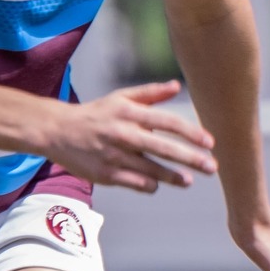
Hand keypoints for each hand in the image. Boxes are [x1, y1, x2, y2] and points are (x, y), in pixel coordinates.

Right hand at [45, 80, 217, 192]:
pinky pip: (135, 183)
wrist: (57, 130)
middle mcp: (123, 134)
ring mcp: (114, 156)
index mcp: (130, 113)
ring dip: (173, 177)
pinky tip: (157, 183)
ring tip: (188, 181)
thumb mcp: (121, 98)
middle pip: (164, 148)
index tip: (210, 142)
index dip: (191, 132)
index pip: (168, 122)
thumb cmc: (96, 113)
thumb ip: (150, 93)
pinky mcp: (105, 174)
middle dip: (191, 159)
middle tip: (212, 167)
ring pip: (151, 170)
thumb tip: (177, 86)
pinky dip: (149, 184)